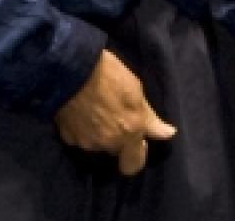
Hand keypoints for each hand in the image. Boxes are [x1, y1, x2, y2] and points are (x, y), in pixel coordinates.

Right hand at [54, 50, 176, 175]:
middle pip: (115, 151)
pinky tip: (82, 110)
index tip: (137, 138)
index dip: (136, 154)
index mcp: (128, 132)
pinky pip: (80, 138)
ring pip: (97, 144)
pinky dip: (83, 129)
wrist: (71, 68)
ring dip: (99, 133)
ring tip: (97, 108)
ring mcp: (85, 142)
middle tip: (115, 115)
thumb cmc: (109, 74)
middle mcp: (107, 143)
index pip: (133, 166)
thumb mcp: (136, 89)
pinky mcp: (67, 136)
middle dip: (117, 138)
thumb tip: (168, 134)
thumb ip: (150, 117)